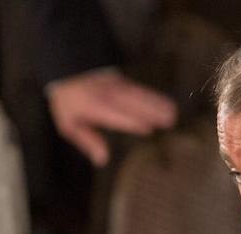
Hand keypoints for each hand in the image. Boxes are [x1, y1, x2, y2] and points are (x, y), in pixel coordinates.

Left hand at [46, 69, 176, 166]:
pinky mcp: (123, 81)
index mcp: (94, 106)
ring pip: (139, 95)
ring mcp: (116, 86)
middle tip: (169, 120)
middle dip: (151, 110)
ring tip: (173, 113)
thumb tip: (103, 160)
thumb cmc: (69, 103)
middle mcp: (108, 95)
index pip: (115, 114)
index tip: (147, 128)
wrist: (67, 67)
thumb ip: (87, 141)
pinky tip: (167, 103)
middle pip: (132, 103)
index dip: (130, 120)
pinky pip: (140, 89)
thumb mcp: (69, 124)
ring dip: (157, 103)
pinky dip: (154, 96)